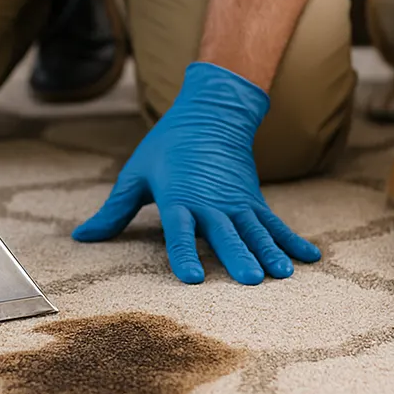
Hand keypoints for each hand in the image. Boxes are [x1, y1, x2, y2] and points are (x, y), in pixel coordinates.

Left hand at [71, 61, 320, 283]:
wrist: (210, 114)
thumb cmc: (166, 149)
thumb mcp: (136, 175)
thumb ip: (114, 211)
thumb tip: (82, 237)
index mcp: (178, 199)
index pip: (180, 231)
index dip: (185, 253)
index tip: (191, 277)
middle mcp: (211, 203)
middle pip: (225, 234)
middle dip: (238, 257)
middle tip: (252, 280)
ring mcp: (236, 202)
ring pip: (255, 230)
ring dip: (270, 252)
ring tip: (283, 275)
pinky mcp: (254, 200)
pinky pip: (275, 223)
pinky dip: (292, 240)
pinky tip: (311, 258)